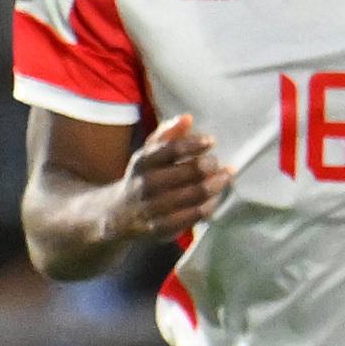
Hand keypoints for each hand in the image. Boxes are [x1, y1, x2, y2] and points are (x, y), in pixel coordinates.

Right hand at [114, 115, 231, 238]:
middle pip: (186, 173)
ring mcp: (153, 207)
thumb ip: (167, 135)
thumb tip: (188, 118)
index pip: (170, 150)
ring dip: (215, 185)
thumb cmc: (143, 177)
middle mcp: (146, 184)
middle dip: (208, 166)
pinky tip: (216, 198)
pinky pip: (193, 216)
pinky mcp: (161, 227)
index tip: (211, 141)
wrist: (118, 214)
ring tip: (226, 177)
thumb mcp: (148, 153)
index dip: (194, 144)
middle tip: (218, 162)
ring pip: (193, 195)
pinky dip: (209, 206)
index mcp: (143, 162)